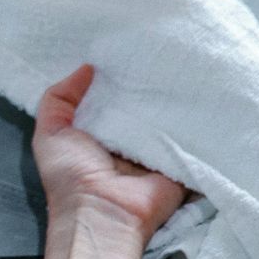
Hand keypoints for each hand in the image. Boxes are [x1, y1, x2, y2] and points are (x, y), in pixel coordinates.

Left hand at [32, 63, 190, 236]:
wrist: (103, 212)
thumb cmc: (70, 175)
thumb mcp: (49, 133)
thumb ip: (59, 99)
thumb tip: (87, 68)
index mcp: (101, 133)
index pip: (115, 97)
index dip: (120, 75)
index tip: (131, 47)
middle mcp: (130, 140)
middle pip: (145, 104)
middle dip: (152, 81)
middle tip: (168, 49)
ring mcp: (157, 151)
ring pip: (171, 116)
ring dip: (179, 96)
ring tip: (192, 61)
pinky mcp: (181, 160)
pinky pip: (195, 136)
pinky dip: (201, 119)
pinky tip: (209, 91)